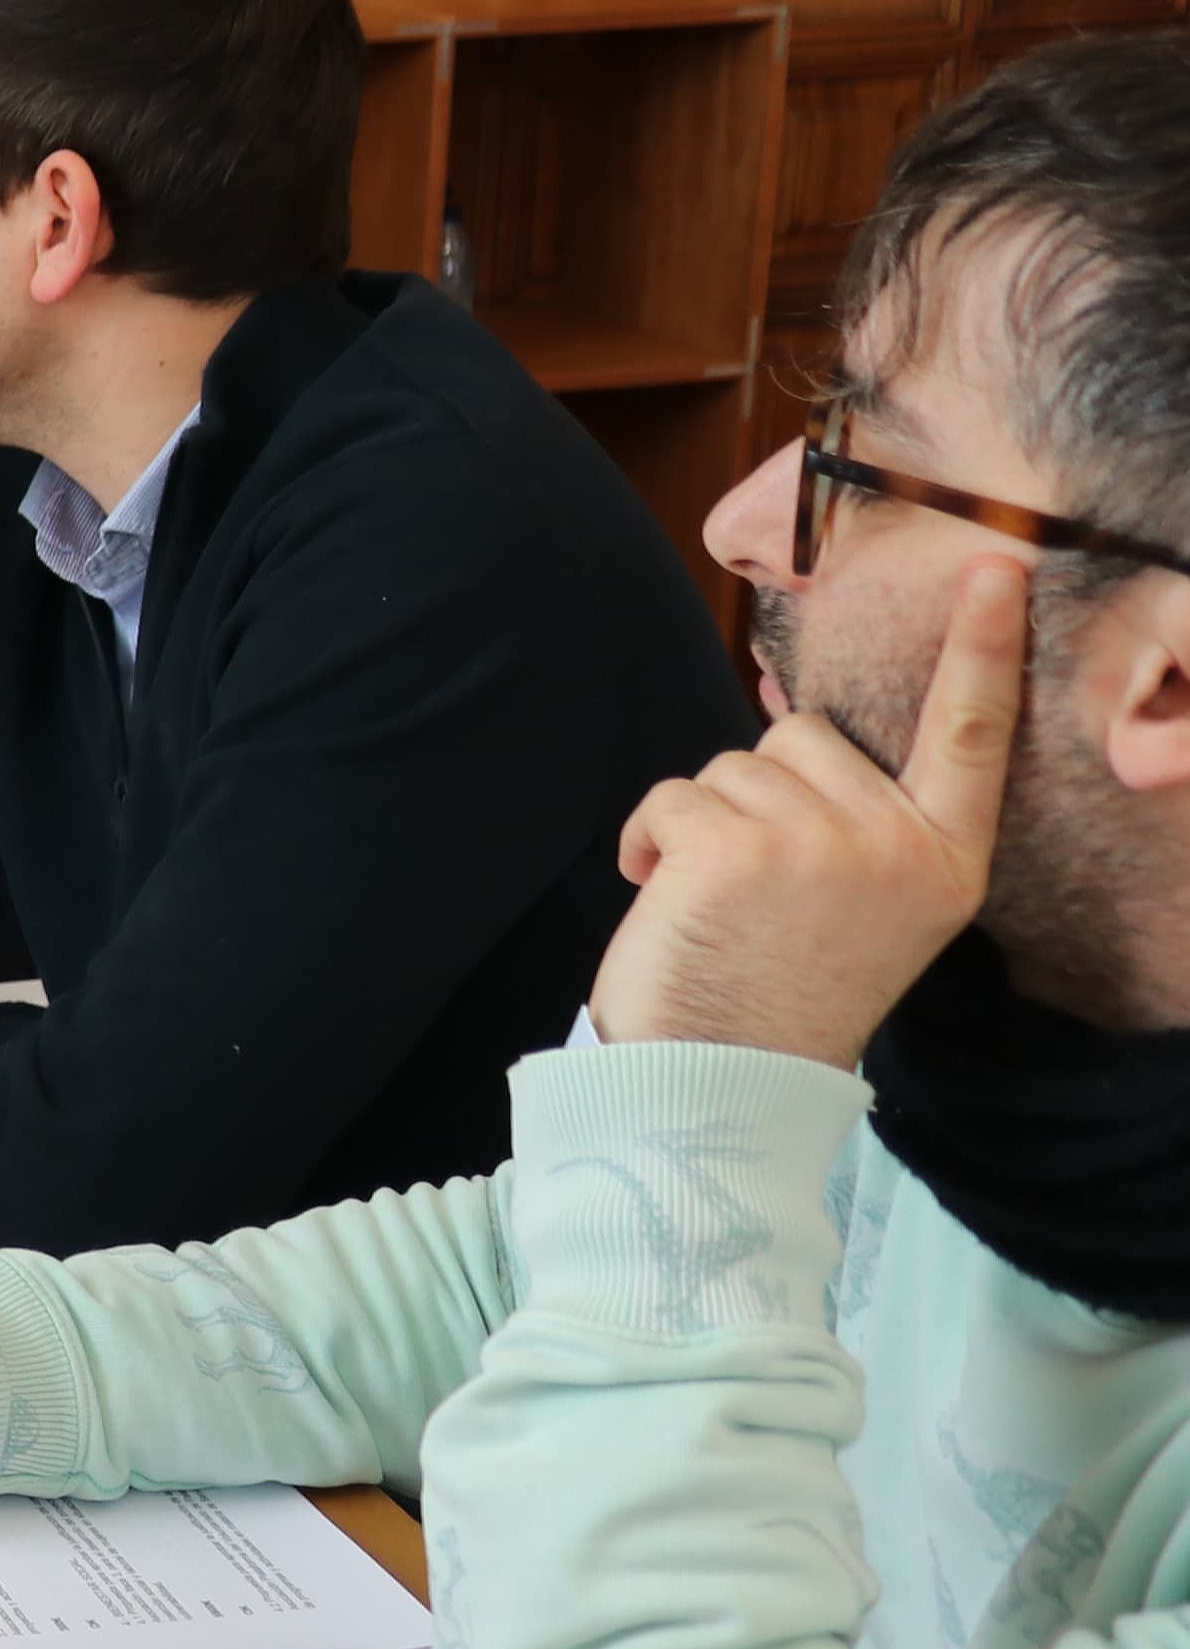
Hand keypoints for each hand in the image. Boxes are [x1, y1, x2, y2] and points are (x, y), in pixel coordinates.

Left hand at [597, 555, 1018, 1065]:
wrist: (722, 1081)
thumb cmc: (783, 985)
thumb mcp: (866, 901)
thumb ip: (861, 816)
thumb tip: (783, 723)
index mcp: (947, 860)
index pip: (971, 735)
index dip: (984, 647)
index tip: (998, 567)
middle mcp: (898, 845)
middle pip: (805, 736)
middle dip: (762, 792)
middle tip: (760, 892)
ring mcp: (821, 843)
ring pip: (733, 763)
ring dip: (704, 821)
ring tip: (719, 907)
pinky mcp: (737, 847)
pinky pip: (674, 794)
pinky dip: (651, 839)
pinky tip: (667, 900)